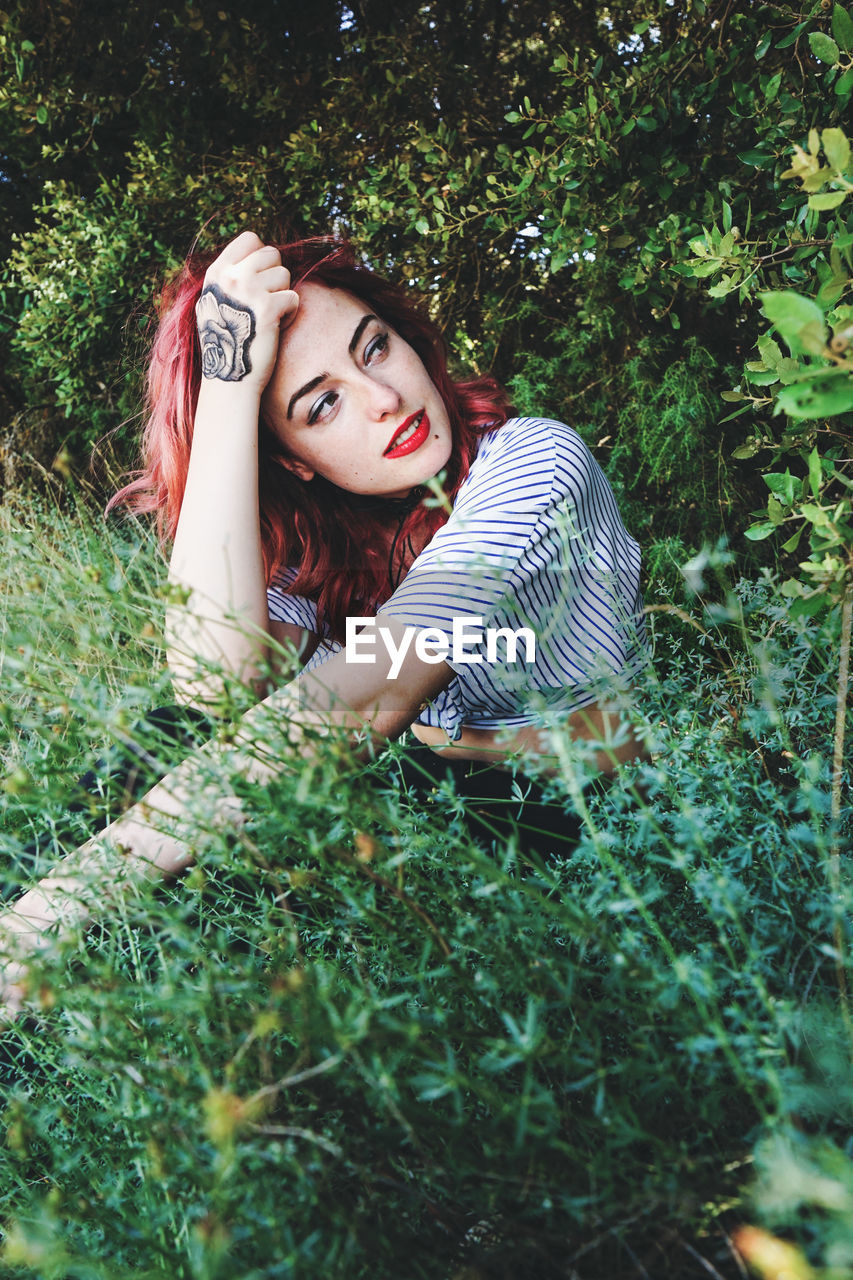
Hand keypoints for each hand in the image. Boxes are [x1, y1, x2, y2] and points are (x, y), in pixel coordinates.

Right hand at [195, 231, 298, 393]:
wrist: (230, 377)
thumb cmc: (227, 343)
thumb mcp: (215, 302)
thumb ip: (230, 278)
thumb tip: (256, 255)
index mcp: (217, 273)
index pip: (249, 239)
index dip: (262, 255)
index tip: (260, 278)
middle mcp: (231, 277)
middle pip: (271, 253)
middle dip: (276, 277)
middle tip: (267, 301)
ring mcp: (248, 290)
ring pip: (285, 274)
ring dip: (283, 295)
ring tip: (269, 317)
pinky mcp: (268, 308)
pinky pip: (293, 297)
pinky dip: (289, 314)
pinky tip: (275, 328)